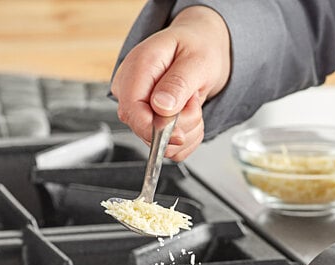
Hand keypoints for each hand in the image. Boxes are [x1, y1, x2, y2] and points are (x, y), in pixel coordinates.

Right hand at [111, 6, 230, 160]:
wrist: (202, 47)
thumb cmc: (198, 47)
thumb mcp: (197, 60)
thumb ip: (178, 83)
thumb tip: (160, 106)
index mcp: (137, 68)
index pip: (132, 110)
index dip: (153, 129)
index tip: (179, 134)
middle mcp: (133, 90)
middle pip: (145, 130)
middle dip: (179, 127)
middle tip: (193, 100)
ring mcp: (140, 110)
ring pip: (161, 144)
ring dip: (187, 132)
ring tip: (192, 103)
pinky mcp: (151, 124)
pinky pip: (170, 148)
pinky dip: (188, 138)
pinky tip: (191, 116)